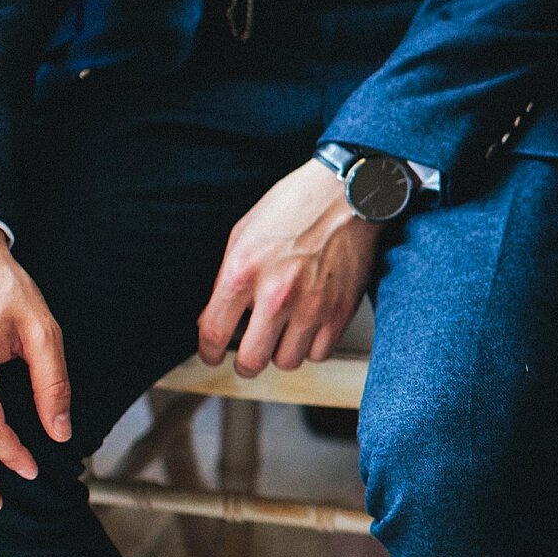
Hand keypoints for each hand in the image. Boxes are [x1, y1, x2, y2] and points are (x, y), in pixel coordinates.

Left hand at [197, 159, 379, 375]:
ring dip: (281, 352)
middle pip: (252, 361)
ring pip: (287, 361)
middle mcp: (277, 294)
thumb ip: (228, 279)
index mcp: (244, 272)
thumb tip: (215, 318)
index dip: (208, 352)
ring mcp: (312, 306)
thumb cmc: (296, 206)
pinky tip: (308, 328)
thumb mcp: (244, 234)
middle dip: (245, 362)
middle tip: (248, 353)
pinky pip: (320, 352)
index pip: (213, 334)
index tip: (212, 354)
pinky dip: (312, 346)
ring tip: (283, 334)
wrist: (348, 194)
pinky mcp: (341, 311)